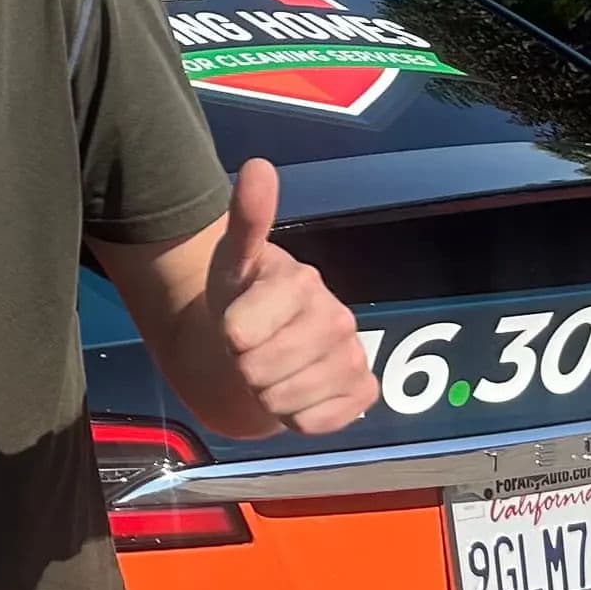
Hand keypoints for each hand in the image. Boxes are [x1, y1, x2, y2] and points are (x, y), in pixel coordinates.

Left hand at [203, 161, 374, 435]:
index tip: (234, 325)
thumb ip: (246, 219)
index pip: (240, 333)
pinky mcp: (362, 393)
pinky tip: (297, 391)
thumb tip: (259, 166)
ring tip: (270, 370)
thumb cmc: (241, 300)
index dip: (228, 336)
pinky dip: (296, 416)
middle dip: (244, 367)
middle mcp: (338, 318)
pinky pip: (314, 424)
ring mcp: (353, 358)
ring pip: (283, 401)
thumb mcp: (232, 261)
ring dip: (266, 394)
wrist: (258, 348)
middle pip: (259, 371)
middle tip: (250, 352)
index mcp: (303, 283)